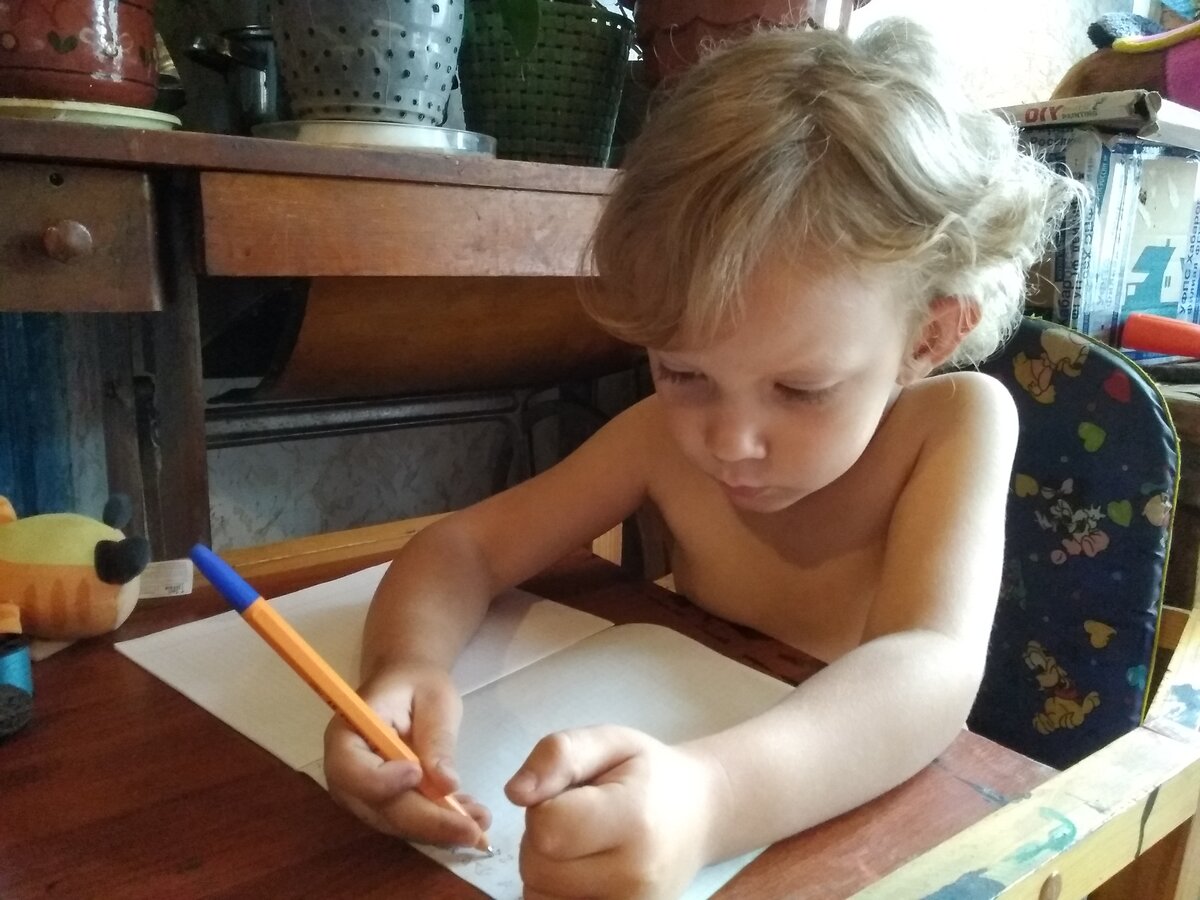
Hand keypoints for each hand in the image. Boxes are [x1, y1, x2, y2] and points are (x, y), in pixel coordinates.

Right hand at [322, 664, 490, 846]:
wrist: (409, 686)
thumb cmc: (417, 683)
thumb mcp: (434, 698)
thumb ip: (437, 738)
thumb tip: (447, 784)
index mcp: (346, 736)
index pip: (352, 771)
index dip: (381, 782)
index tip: (417, 774)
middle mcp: (346, 774)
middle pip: (380, 808)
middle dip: (428, 821)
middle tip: (472, 829)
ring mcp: (363, 794)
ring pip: (399, 822)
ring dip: (440, 829)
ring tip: (481, 822)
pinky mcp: (384, 805)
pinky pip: (411, 822)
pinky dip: (442, 824)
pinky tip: (473, 817)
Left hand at [506, 726, 720, 899]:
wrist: (701, 816)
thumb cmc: (649, 773)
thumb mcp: (608, 741)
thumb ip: (558, 755)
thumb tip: (514, 793)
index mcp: (633, 821)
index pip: (547, 828)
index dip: (544, 806)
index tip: (571, 794)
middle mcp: (633, 877)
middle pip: (537, 866)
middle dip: (542, 837)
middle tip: (578, 817)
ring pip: (538, 896)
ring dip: (546, 868)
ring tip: (582, 843)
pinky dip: (557, 891)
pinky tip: (582, 869)